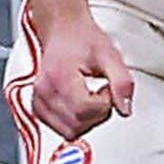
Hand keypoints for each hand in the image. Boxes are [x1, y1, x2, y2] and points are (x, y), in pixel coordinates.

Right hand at [20, 12, 134, 140]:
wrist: (63, 31)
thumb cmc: (82, 40)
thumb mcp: (110, 56)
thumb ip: (122, 83)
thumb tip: (124, 108)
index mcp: (59, 77)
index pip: (85, 110)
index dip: (104, 103)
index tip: (107, 88)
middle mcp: (44, 91)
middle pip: (78, 124)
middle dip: (97, 113)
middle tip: (102, 92)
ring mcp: (39, 101)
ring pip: (69, 131)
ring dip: (87, 121)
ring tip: (91, 98)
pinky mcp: (38, 108)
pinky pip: (60, 129)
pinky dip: (75, 123)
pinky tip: (80, 105)